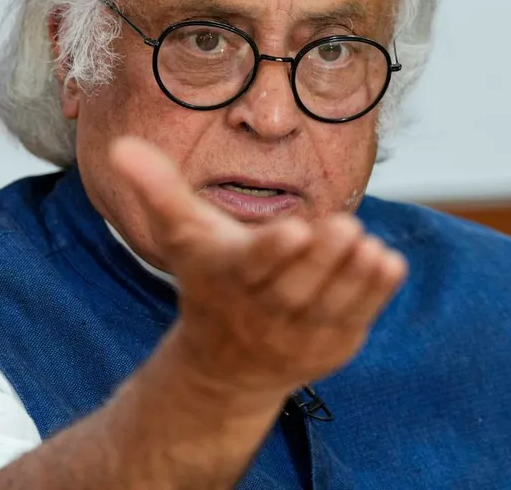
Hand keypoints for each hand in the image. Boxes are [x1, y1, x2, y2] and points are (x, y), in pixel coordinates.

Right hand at [109, 137, 406, 399]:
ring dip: (353, 276)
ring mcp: (299, 333)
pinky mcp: (331, 345)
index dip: (274, 251)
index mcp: (229, 278)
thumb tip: (122, 144)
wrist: (225, 366)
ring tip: (371, 245)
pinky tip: (388, 264)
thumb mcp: (184, 236)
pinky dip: (374, 295)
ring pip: (330, 304)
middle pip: (296, 286)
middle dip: (322, 258)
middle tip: (349, 226)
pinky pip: (357, 318)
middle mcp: (263, 311)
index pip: (253, 264)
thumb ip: (159, 189)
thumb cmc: (209, 282)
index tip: (295, 228)